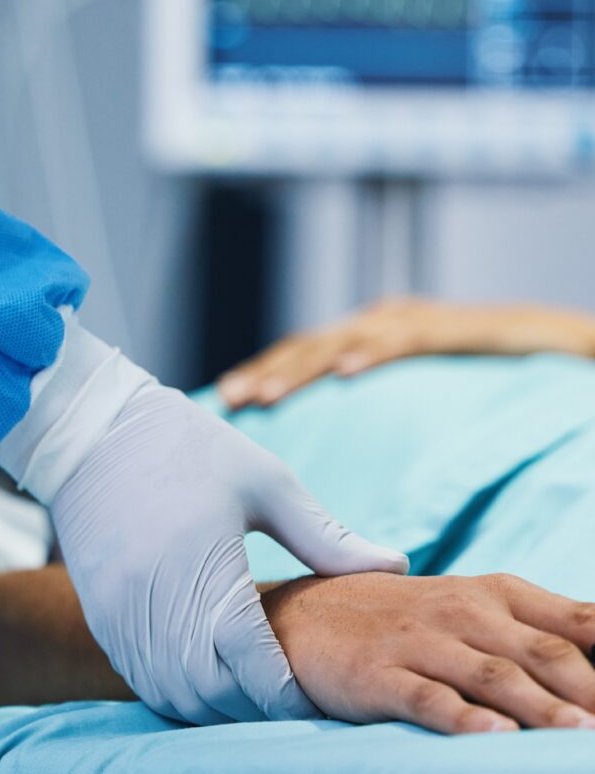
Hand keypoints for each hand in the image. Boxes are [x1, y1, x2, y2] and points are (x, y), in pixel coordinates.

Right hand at [51, 383, 408, 724]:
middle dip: (255, 709)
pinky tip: (204, 676)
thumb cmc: (188, 448)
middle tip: (290, 700)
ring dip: (214, 705)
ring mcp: (122, 616)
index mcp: (208, 573)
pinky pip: (140, 678)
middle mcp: (158, 607)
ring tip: (250, 693)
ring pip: (173, 694)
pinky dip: (176, 690)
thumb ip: (327, 538)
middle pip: (213, 694)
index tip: (317, 701)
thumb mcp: (266, 482)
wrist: (93, 431)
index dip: (290, 696)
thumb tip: (396, 565)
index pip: (255, 667)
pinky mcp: (102, 615)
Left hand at [218, 297, 594, 409]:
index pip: (301, 355)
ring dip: (303, 368)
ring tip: (268, 397)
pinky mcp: (449, 328)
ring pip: (345, 343)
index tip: (226, 401)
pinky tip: (347, 373)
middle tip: (229, 400)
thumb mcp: (413, 388)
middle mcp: (380, 322)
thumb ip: (374, 406)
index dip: (263, 374)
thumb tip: (335, 452)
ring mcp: (412, 321)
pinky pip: (406, 341)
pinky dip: (374, 353)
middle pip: (309, 347)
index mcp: (366, 338)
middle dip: (266, 373)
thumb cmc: (478, 370)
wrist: (547, 339)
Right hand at [262, 572, 594, 733]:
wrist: (307, 613)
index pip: (576, 621)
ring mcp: (419, 642)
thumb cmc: (410, 620)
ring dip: (543, 708)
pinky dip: (463, 718)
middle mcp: (463, 612)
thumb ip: (539, 633)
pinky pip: (427, 698)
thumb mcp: (476, 611)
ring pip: (492, 675)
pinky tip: (494, 735)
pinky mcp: (379, 674)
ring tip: (582, 737)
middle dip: (590, 690)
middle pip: (542, 653)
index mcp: (497, 594)